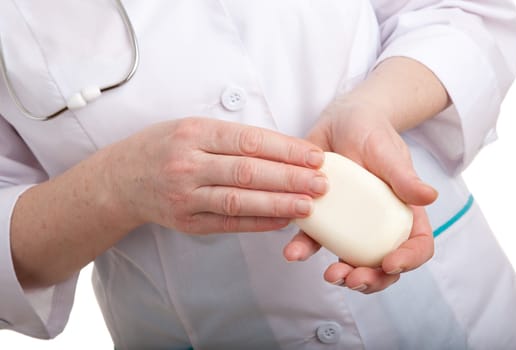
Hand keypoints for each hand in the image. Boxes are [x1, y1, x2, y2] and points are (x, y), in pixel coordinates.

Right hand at [104, 117, 327, 232]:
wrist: (121, 180)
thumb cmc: (162, 147)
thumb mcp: (191, 127)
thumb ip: (231, 137)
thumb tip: (281, 149)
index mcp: (193, 134)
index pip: (249, 141)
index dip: (286, 149)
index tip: (314, 155)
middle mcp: (188, 165)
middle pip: (248, 172)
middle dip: (290, 178)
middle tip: (321, 183)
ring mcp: (186, 196)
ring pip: (240, 201)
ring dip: (278, 204)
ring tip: (309, 205)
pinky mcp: (187, 222)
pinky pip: (228, 223)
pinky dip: (258, 223)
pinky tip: (282, 221)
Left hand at [283, 102, 436, 292]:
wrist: (340, 121)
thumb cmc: (372, 133)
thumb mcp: (387, 152)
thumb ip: (404, 176)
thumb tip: (429, 197)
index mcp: (403, 210)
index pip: (417, 243)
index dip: (409, 259)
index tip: (390, 263)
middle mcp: (378, 223)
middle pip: (384, 264)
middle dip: (372, 278)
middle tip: (353, 278)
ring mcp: (350, 224)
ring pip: (351, 260)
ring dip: (343, 275)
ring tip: (330, 276)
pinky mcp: (323, 217)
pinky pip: (315, 239)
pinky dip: (305, 249)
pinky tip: (294, 251)